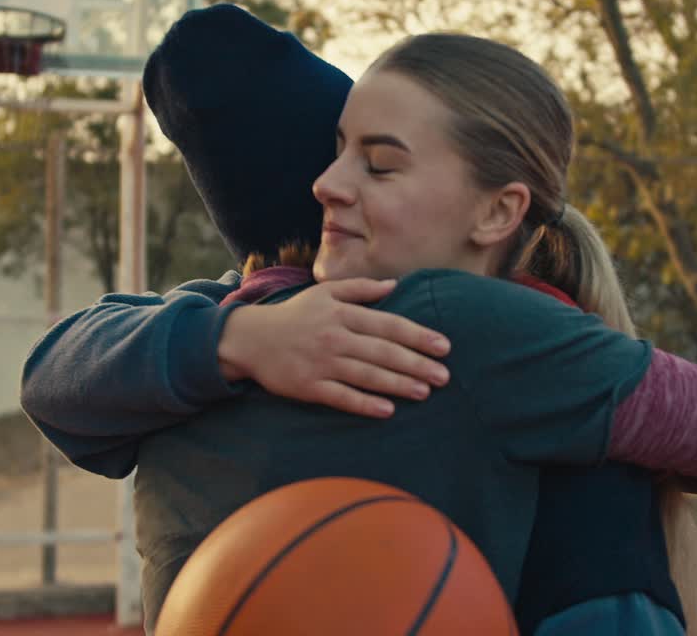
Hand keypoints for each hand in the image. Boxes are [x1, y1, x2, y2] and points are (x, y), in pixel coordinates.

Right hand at [217, 278, 450, 417]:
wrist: (251, 339)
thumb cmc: (295, 315)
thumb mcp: (325, 293)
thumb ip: (360, 289)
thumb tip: (395, 285)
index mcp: (342, 314)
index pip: (388, 325)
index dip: (418, 335)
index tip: (444, 346)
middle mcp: (335, 338)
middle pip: (383, 352)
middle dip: (417, 363)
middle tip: (445, 375)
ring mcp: (322, 363)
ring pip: (367, 375)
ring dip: (398, 384)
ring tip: (425, 391)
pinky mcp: (309, 386)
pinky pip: (341, 397)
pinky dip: (364, 404)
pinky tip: (387, 410)